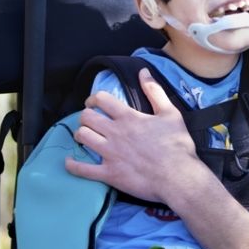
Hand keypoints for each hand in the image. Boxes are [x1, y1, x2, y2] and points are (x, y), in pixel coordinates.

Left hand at [64, 68, 201, 202]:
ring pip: (83, 137)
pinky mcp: (109, 174)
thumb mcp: (171, 113)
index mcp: (128, 117)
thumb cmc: (177, 145)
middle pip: (87, 117)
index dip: (94, 98)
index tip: (93, 102)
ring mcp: (110, 154)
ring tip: (85, 136)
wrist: (179, 176)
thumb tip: (143, 72)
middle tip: (90, 120)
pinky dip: (72, 165)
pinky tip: (70, 161)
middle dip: (86, 116)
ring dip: (81, 135)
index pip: (102, 100)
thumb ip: (155, 91)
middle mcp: (115, 133)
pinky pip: (82, 169)